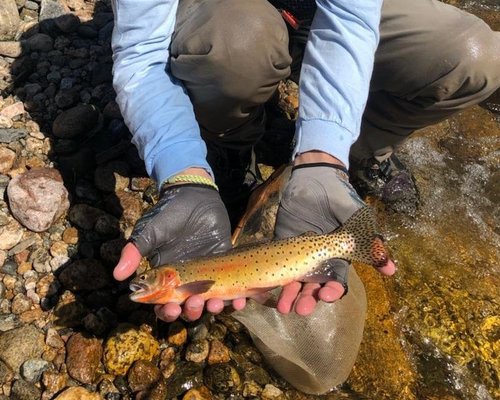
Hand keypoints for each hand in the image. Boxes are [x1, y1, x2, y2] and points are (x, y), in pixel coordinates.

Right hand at [114, 169, 245, 321]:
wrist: (194, 194)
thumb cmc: (168, 214)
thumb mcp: (149, 232)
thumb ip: (133, 252)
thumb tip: (117, 276)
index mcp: (166, 277)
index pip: (164, 304)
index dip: (167, 312)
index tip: (172, 308)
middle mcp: (187, 280)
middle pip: (188, 307)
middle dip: (191, 311)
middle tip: (194, 303)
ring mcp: (207, 273)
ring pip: (210, 301)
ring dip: (213, 308)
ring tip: (215, 304)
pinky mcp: (224, 262)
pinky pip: (232, 286)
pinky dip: (236, 299)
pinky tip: (240, 301)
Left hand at [274, 152, 395, 315]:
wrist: (314, 177)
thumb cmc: (340, 197)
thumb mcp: (357, 218)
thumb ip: (369, 242)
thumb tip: (391, 269)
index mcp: (337, 258)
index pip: (336, 281)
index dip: (332, 291)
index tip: (327, 296)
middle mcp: (318, 261)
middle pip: (313, 287)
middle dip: (308, 299)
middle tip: (300, 309)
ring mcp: (298, 254)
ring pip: (294, 281)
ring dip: (290, 295)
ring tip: (284, 307)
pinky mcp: (281, 245)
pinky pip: (275, 264)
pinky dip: (272, 279)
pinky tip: (265, 290)